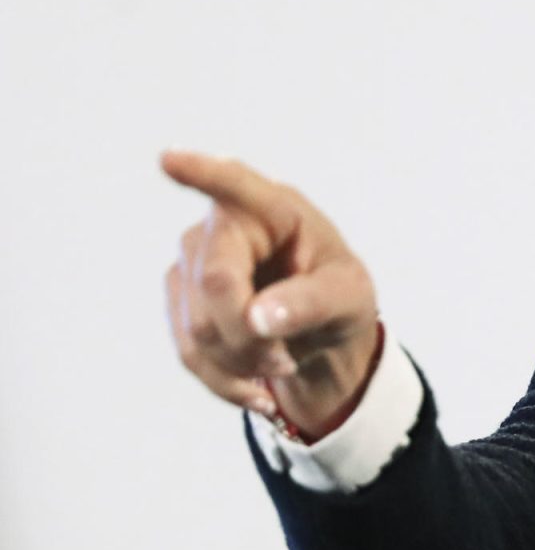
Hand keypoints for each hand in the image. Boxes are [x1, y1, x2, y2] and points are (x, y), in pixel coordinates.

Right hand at [161, 150, 379, 436]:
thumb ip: (310, 303)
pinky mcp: (180, 298)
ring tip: (281, 364)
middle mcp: (224, 225)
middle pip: (214, 285)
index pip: (235, 185)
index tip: (170, 159)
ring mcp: (193, 260)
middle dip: (250, 336)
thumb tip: (257, 320)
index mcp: (275, 209)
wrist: (320, 334)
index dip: (202, 174)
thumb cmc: (339, 298)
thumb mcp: (348, 299)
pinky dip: (226, 380)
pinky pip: (189, 352)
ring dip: (242, 363)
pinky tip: (256, 390)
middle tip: (287, 359)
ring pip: (197, 327)